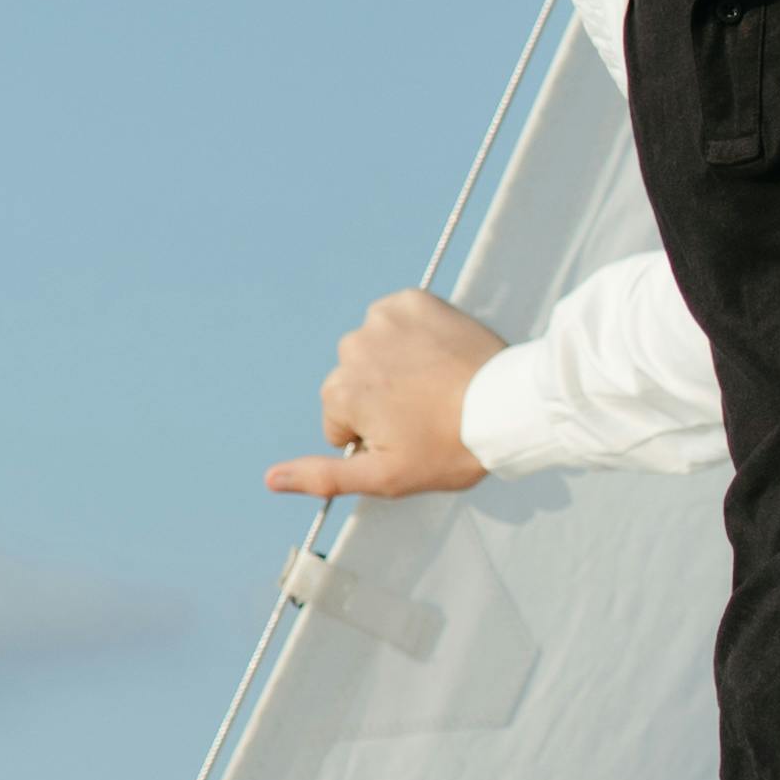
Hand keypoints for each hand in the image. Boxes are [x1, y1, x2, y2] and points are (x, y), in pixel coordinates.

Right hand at [268, 287, 502, 502]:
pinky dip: (414, 335)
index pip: (339, 419)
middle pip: (354, 381)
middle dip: (381, 398)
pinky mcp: (413, 301)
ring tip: (436, 386)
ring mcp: (384, 319)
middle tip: (426, 412)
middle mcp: (353, 348)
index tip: (409, 435)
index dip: (374, 434)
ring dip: (396, 365)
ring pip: (375, 349)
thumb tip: (271, 479)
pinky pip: (398, 319)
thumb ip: (324, 477)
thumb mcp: (386, 477)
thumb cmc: (450, 447)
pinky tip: (440, 356)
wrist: (508, 405)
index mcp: (340, 392)